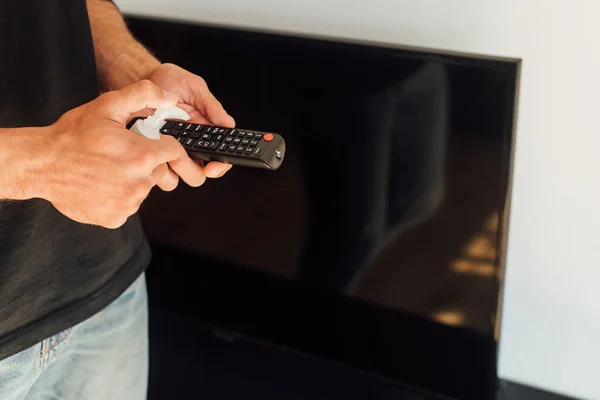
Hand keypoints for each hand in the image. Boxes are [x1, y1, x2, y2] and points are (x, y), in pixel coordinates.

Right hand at [41, 80, 208, 228]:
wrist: (41, 165)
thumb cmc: (73, 135)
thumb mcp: (107, 105)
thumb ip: (143, 95)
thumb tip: (171, 98)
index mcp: (142, 156)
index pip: (173, 151)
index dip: (159, 144)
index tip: (143, 142)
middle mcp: (139, 183)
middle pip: (159, 171)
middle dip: (145, 162)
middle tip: (119, 155)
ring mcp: (128, 204)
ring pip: (143, 189)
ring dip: (132, 180)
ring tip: (107, 169)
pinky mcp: (116, 218)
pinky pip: (128, 206)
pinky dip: (118, 197)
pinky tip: (101, 185)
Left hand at [146, 63, 233, 177]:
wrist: (139, 78)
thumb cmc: (168, 81)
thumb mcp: (194, 88)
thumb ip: (212, 106)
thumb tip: (229, 124)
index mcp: (205, 132)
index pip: (220, 157)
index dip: (220, 166)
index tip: (212, 166)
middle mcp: (188, 146)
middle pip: (197, 174)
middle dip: (192, 170)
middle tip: (182, 154)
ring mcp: (168, 151)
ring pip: (175, 178)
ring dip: (171, 166)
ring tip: (164, 146)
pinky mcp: (150, 152)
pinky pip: (155, 170)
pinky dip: (153, 162)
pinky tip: (149, 145)